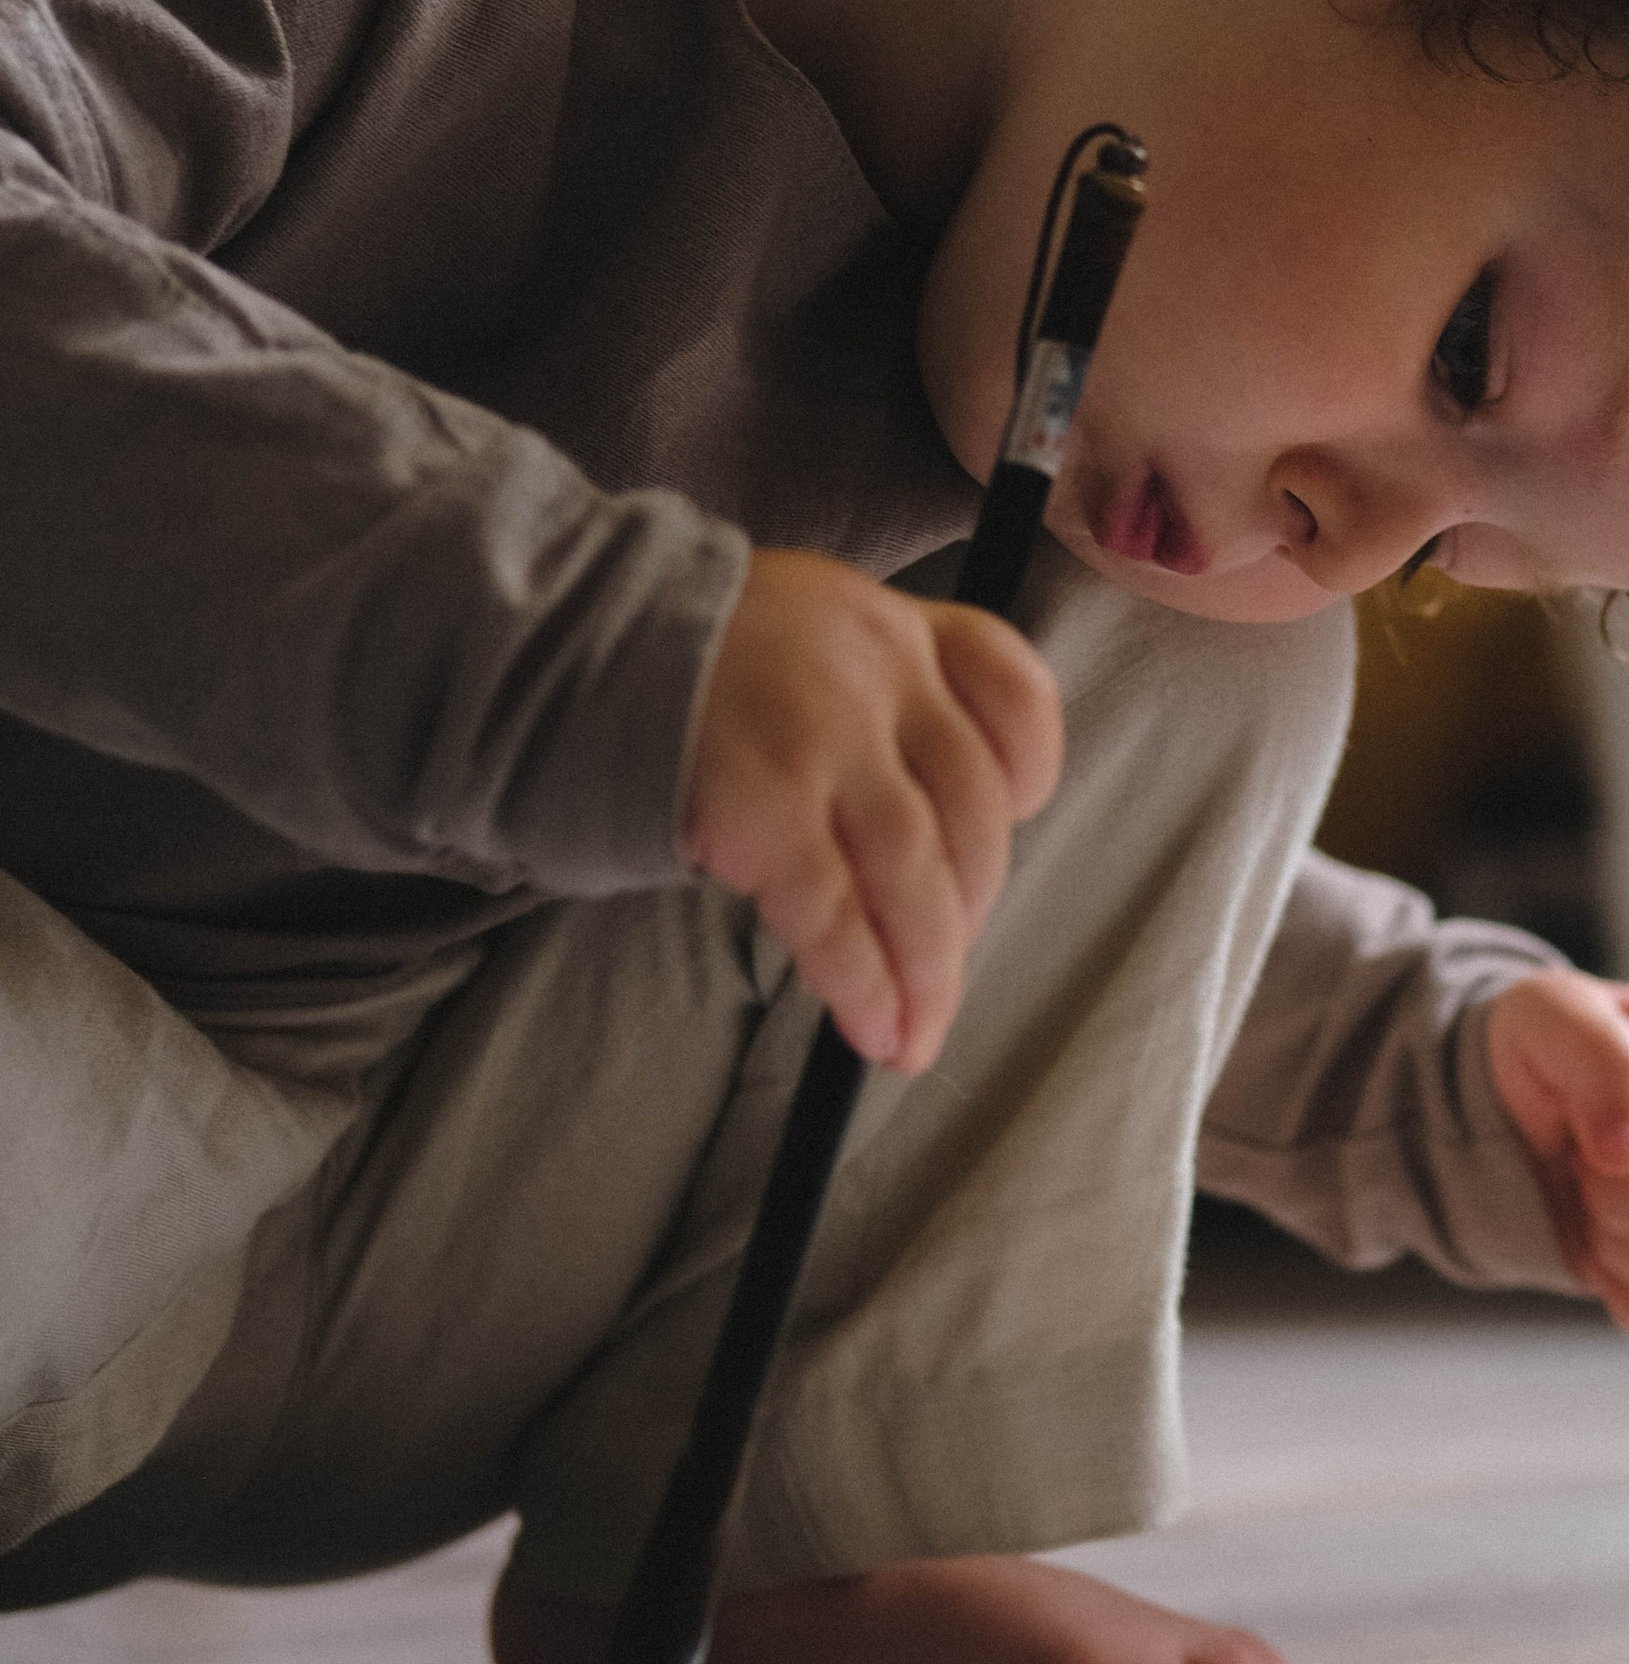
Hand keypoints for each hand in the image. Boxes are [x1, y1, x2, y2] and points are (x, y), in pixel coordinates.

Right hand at [680, 549, 1061, 1070]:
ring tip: (918, 1037)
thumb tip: (935, 841)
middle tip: (945, 977)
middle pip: (972, 809)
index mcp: (895, 626)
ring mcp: (823, 737)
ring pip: (917, 871)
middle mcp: (875, 674)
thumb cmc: (693, 662)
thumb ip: (881, 694)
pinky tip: (874, 1029)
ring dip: (930, 973)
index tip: (1021, 818)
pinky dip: (864, 984)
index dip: (1031, 770)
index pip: (1013, 691)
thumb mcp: (808, 628)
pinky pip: (836, 914)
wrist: (562, 641)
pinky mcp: (764, 803)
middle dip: (971, 910)